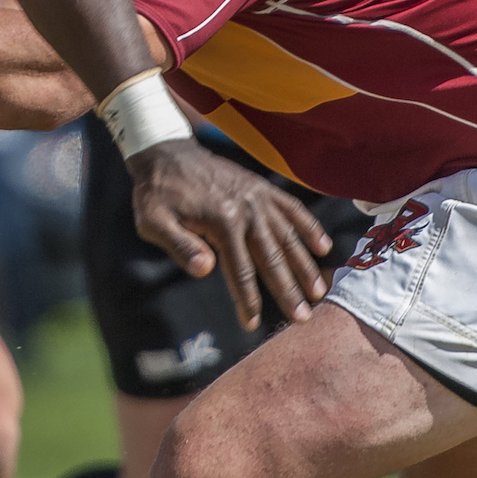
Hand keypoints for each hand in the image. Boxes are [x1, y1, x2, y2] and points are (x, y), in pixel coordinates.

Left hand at [127, 139, 329, 329]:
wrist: (165, 153)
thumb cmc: (156, 194)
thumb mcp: (153, 222)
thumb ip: (180, 246)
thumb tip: (205, 271)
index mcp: (221, 222)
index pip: (240, 271)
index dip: (247, 301)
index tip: (252, 324)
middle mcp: (246, 210)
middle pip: (272, 258)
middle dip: (287, 291)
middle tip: (303, 318)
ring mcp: (257, 198)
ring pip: (288, 236)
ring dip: (305, 265)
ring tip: (318, 291)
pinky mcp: (261, 188)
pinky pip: (292, 208)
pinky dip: (309, 226)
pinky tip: (323, 246)